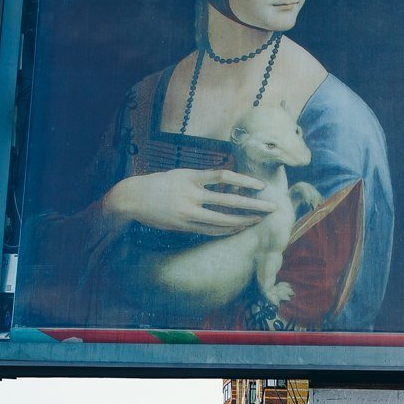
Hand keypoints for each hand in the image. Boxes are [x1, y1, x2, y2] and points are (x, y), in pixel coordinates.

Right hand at [103, 167, 276, 234]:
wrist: (132, 198)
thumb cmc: (159, 183)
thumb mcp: (180, 174)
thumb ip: (202, 178)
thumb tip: (227, 180)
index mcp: (191, 177)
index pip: (224, 176)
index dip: (244, 181)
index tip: (260, 186)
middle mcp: (191, 194)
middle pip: (229, 201)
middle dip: (253, 205)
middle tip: (272, 207)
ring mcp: (187, 212)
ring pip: (222, 220)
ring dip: (242, 221)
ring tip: (257, 220)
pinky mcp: (183, 226)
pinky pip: (210, 230)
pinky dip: (226, 230)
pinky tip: (238, 229)